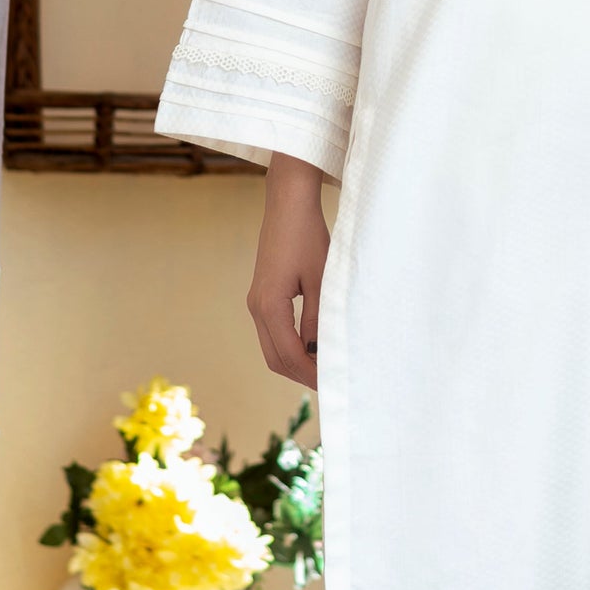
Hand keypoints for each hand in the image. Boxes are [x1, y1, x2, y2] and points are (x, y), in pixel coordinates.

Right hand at [247, 154, 328, 385]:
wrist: (288, 205)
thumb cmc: (308, 237)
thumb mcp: (321, 280)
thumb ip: (318, 319)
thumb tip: (318, 352)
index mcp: (269, 305)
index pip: (289, 355)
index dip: (311, 374)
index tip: (333, 384)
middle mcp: (256, 307)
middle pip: (275, 358)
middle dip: (301, 374)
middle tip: (330, 382)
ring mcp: (256, 301)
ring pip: (271, 348)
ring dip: (295, 362)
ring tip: (324, 367)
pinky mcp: (261, 295)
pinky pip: (272, 332)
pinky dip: (290, 346)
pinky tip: (313, 346)